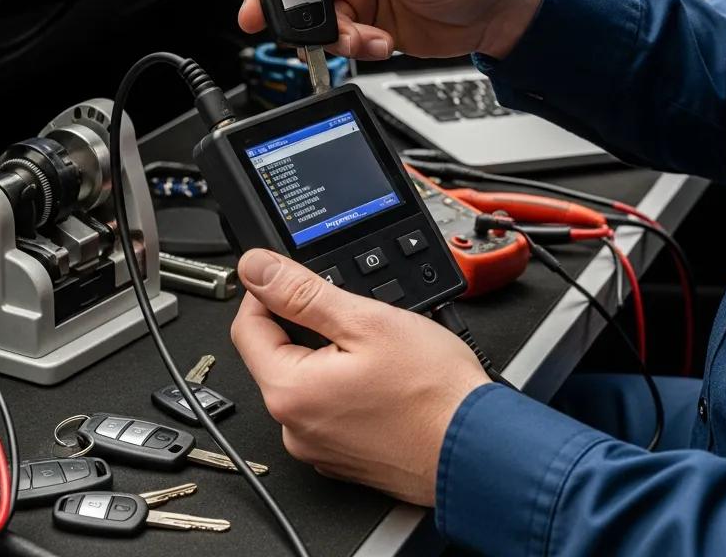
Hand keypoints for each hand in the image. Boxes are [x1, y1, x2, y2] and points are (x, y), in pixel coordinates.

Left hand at [230, 249, 490, 505]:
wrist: (479, 450)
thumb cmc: (434, 393)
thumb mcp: (366, 320)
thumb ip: (303, 292)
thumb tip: (257, 268)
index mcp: (289, 392)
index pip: (247, 326)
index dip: (267, 291)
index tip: (292, 276)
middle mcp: (294, 428)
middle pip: (276, 355)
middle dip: (306, 324)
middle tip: (353, 313)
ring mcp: (319, 447)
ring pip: (306, 380)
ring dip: (329, 355)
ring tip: (376, 348)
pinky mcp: (344, 457)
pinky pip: (329, 408)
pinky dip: (346, 386)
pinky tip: (382, 378)